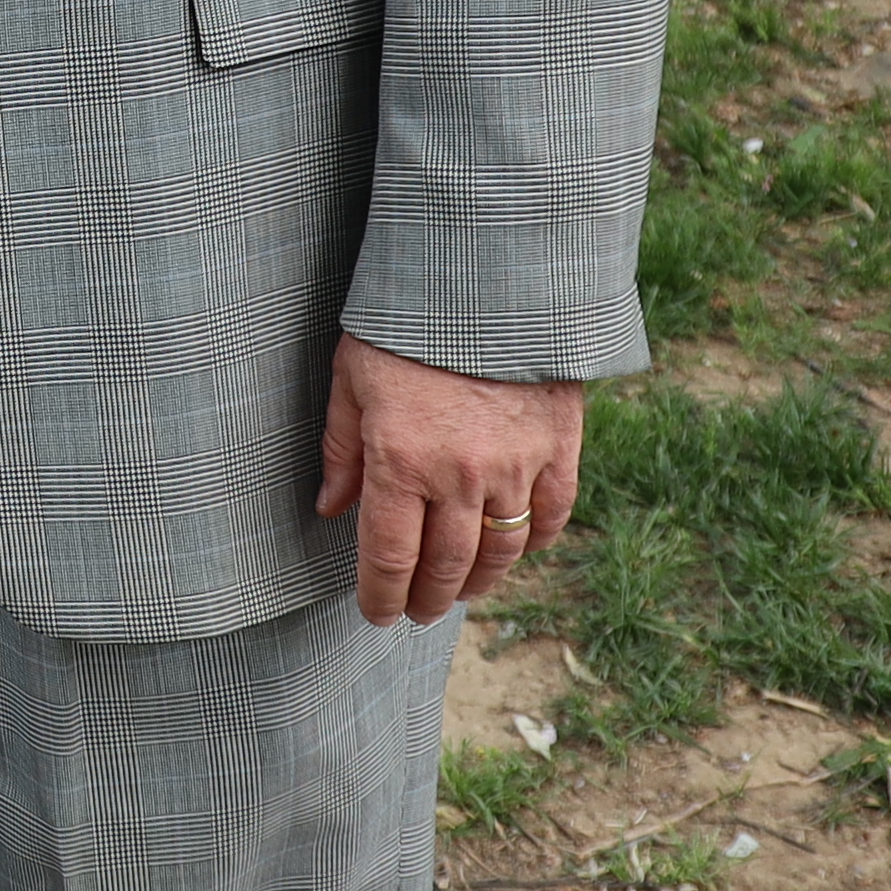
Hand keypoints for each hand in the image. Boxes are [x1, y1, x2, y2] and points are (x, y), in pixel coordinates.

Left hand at [318, 332, 588, 626]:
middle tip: (415, 611)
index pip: (389, 556)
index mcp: (401, 461)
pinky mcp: (559, 447)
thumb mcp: (352, 377)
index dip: (380, 595)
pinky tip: (513, 551)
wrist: (489, 277)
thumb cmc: (405, 323)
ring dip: (477, 582)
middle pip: (446, 566)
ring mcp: (516, 465)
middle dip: (426, 598)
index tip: (375, 613)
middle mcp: (460, 475)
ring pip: (499, 552)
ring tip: (460, 592)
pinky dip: (532, 543)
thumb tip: (331, 510)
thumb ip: (342, 450)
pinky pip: (550, 516)